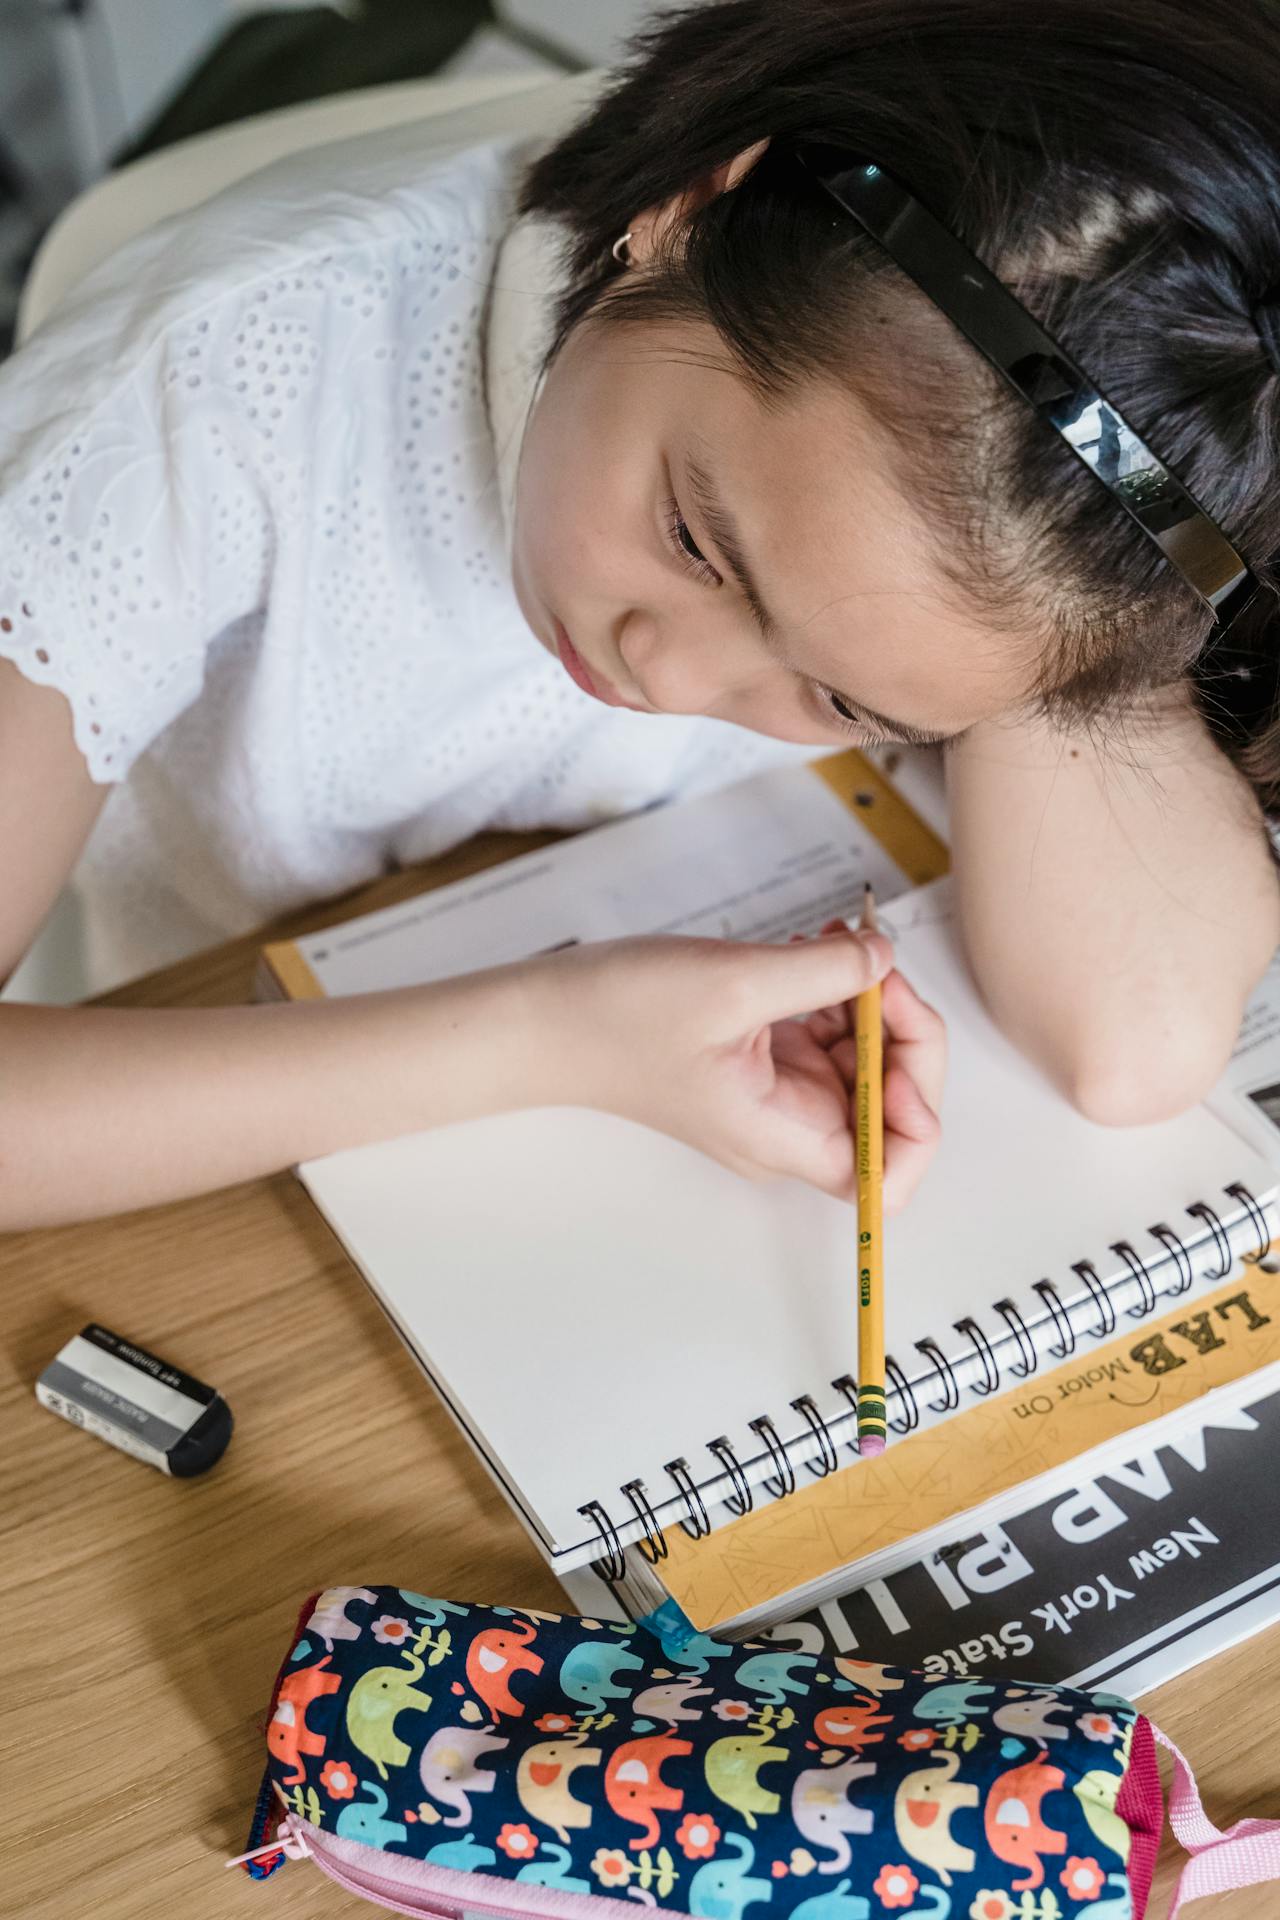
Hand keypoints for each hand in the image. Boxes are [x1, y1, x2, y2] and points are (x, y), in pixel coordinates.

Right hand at [528, 925, 944, 1207]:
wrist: (550, 1018)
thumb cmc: (618, 1018)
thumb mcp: (734, 982)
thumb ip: (825, 973)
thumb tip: (886, 958)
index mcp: (782, 1136)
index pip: (890, 1170)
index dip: (918, 1114)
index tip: (896, 1045)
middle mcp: (789, 1126)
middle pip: (891, 1100)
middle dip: (899, 1030)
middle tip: (874, 966)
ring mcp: (779, 1092)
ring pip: (865, 1056)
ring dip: (868, 999)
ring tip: (836, 943)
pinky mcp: (764, 1058)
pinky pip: (827, 1031)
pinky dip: (834, 989)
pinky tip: (813, 949)